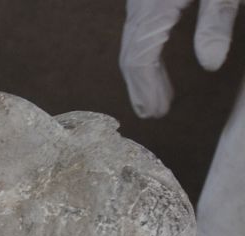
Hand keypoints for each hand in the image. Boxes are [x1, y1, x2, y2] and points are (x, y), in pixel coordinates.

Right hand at [121, 0, 240, 117]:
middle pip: (131, 52)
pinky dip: (145, 53)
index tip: (156, 111)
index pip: (139, 56)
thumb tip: (210, 64)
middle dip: (140, 86)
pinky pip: (140, 30)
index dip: (145, 88)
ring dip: (142, 71)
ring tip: (155, 96)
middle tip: (153, 112)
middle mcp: (140, 4)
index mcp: (153, 7)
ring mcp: (141, 0)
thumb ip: (216, 21)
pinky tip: (156, 64)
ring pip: (133, 42)